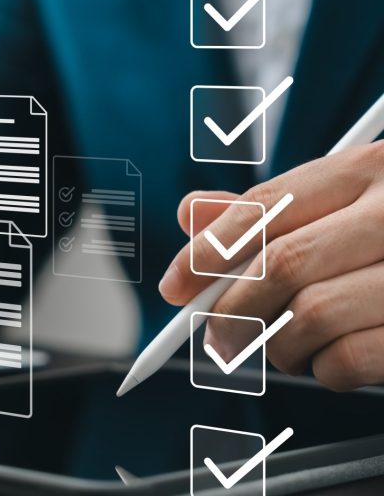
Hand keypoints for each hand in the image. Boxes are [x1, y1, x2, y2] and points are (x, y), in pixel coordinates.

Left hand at [160, 142, 383, 390]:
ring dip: (279, 347)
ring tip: (283, 350)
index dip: (206, 251)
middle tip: (215, 339)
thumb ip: (274, 209)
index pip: (265, 206)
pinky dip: (325, 371)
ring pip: (311, 316)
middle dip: (231, 309)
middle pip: (281, 263)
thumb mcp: (350, 204)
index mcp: (372, 167)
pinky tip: (330, 363)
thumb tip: (191, 213)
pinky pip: (352, 359)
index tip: (174, 287)